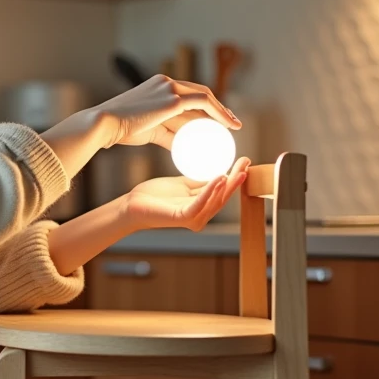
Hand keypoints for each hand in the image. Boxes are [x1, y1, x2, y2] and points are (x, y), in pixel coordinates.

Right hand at [96, 75, 239, 148]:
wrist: (105, 124)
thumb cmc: (121, 129)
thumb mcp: (148, 130)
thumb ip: (166, 134)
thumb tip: (182, 147)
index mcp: (157, 86)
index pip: (188, 93)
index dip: (205, 104)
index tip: (215, 119)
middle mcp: (165, 82)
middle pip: (200, 92)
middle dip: (218, 106)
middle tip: (231, 122)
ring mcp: (169, 87)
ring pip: (205, 96)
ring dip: (222, 111)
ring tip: (234, 126)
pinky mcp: (172, 98)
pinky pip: (203, 103)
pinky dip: (218, 113)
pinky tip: (227, 125)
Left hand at [122, 157, 249, 230]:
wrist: (133, 204)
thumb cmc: (155, 196)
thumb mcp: (182, 184)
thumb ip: (198, 180)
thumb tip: (217, 168)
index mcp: (202, 206)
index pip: (223, 190)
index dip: (235, 176)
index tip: (245, 160)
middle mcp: (201, 215)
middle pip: (223, 196)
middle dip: (236, 179)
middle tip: (246, 163)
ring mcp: (193, 218)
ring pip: (215, 200)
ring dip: (227, 185)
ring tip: (237, 170)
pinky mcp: (182, 217)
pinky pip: (200, 203)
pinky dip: (210, 191)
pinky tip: (219, 177)